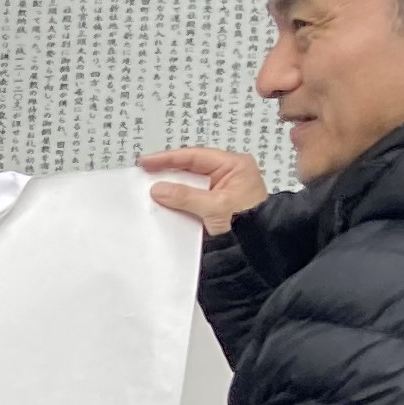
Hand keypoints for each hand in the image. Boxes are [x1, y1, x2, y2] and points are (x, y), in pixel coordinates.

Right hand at [139, 147, 265, 236]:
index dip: (168, 157)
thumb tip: (157, 189)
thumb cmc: (248, 223)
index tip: (146, 161)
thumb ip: (186, 196)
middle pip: (191, 167)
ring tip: (147, 187)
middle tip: (142, 173)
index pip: (196, 156)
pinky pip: (192, 197)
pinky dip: (177, 199)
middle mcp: (228, 173)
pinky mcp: (214, 204)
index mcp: (235, 165)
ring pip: (190, 182)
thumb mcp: (216, 208)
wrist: (261, 248)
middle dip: (167, 171)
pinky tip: (162, 202)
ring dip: (170, 186)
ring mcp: (221, 188)